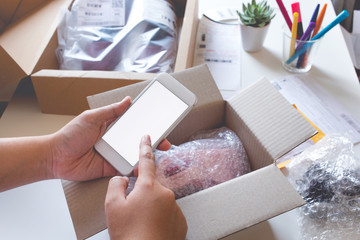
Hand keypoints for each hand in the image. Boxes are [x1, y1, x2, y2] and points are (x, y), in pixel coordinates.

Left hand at [49, 97, 171, 180]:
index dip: (147, 123)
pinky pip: (127, 168)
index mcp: (112, 126)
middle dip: (153, 141)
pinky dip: (137, 168)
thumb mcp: (91, 118)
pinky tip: (146, 168)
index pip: (134, 124)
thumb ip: (111, 111)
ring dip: (147, 155)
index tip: (160, 122)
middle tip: (166, 142)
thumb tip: (128, 100)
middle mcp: (116, 141)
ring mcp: (115, 155)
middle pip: (138, 140)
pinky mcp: (112, 168)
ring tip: (159, 154)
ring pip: (135, 154)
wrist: (56, 158)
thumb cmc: (71, 135)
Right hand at [105, 135, 187, 239]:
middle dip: (142, 194)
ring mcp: (175, 207)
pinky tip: (151, 228)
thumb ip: (116, 185)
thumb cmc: (130, 234)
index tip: (147, 137)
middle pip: (151, 186)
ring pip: (159, 201)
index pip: (146, 160)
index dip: (145, 147)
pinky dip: (160, 218)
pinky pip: (168, 213)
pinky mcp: (181, 221)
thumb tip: (123, 179)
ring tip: (141, 224)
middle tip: (132, 211)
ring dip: (151, 208)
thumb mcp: (112, 206)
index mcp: (149, 187)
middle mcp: (165, 193)